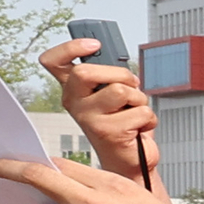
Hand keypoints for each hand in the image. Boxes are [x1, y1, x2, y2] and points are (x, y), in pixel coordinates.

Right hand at [37, 38, 157, 173]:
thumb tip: (119, 60)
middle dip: (120, 74)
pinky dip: (149, 118)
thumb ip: (110, 75)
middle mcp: (74, 103)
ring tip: (134, 112)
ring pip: (121, 90)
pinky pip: (140, 111)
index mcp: (73, 89)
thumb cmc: (123, 123)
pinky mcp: (107, 132)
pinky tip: (139, 128)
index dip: (69, 48)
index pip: (53, 62)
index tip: (93, 44)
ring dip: (139, 99)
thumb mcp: (114, 93)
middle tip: (130, 87)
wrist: (128, 159)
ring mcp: (88, 118)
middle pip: (85, 71)